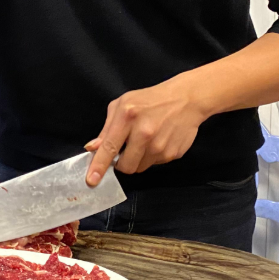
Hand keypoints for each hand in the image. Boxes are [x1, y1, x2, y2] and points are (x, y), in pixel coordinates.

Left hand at [85, 77, 206, 185]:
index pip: (110, 147)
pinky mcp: (173, 153)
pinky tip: (158, 140)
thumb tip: (93, 148)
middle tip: (126, 150)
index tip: (92, 180)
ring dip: (138, 159)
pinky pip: (155, 164)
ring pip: (140, 168)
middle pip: (126, 166)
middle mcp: (144, 133)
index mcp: (128, 117)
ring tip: (145, 141)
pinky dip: (152, 156)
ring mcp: (161, 145)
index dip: (99, 166)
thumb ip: (106, 128)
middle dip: (122, 163)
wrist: (187, 99)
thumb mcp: (122, 104)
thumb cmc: (150, 99)